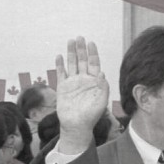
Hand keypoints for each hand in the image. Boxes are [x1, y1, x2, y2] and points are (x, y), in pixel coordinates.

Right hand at [55, 37, 109, 153]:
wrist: (77, 125)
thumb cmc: (91, 115)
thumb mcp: (101, 101)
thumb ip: (103, 87)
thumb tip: (102, 73)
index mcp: (94, 81)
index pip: (94, 63)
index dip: (93, 53)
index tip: (91, 43)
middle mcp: (83, 79)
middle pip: (82, 60)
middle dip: (81, 49)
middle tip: (79, 37)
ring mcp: (73, 83)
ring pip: (72, 64)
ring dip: (71, 53)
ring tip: (70, 41)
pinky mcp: (63, 87)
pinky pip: (61, 73)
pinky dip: (60, 65)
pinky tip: (59, 56)